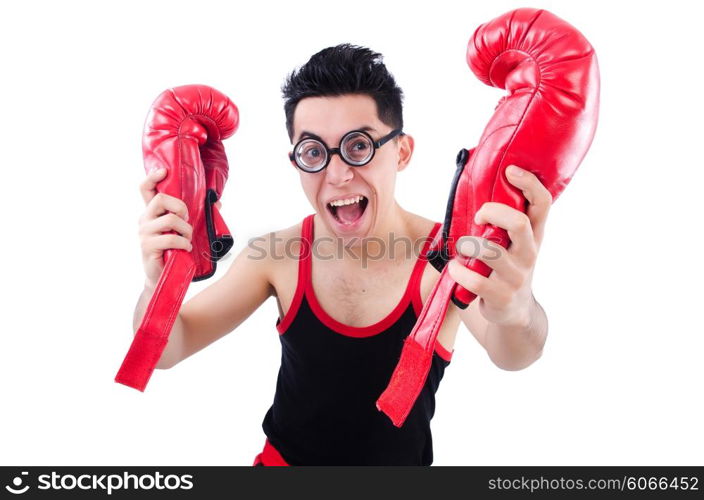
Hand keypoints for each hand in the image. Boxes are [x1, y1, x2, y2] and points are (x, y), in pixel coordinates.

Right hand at [137, 168, 193, 288]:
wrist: (163, 277)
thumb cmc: (175, 251)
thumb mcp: (185, 231)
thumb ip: (198, 216)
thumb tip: (218, 203)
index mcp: (152, 213)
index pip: (145, 189)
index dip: (152, 177)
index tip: (164, 171)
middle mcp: (145, 220)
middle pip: (161, 199)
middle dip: (181, 208)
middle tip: (187, 220)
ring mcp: (144, 233)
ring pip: (170, 219)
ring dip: (186, 230)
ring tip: (187, 240)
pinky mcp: (148, 246)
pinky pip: (171, 238)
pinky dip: (183, 243)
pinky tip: (185, 249)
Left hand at [447, 164, 551, 326]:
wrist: (513, 311)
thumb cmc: (506, 266)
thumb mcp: (513, 242)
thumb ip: (502, 219)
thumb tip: (474, 182)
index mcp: (534, 234)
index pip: (542, 203)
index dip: (529, 183)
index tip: (510, 171)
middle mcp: (529, 252)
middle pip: (518, 223)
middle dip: (492, 212)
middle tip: (479, 218)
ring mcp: (516, 275)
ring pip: (490, 251)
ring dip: (468, 244)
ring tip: (462, 247)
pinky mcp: (500, 295)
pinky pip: (475, 279)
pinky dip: (458, 271)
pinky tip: (455, 268)